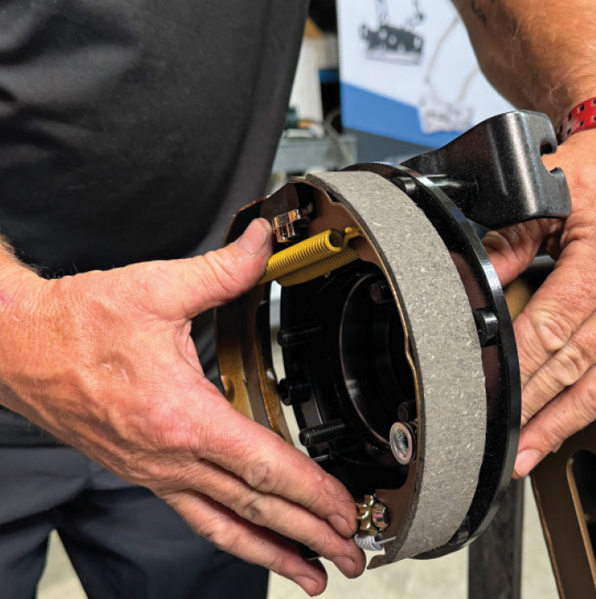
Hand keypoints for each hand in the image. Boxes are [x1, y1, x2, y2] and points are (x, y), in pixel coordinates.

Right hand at [0, 220, 363, 595]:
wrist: (14, 346)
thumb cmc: (76, 323)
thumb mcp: (155, 288)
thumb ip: (222, 270)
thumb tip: (264, 241)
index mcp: (181, 416)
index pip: (263, 465)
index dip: (312, 491)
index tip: (345, 509)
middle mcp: (170, 456)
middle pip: (255, 507)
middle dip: (310, 535)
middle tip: (352, 555)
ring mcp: (155, 472)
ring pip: (225, 525)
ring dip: (275, 553)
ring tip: (314, 575)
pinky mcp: (145, 474)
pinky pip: (198, 517)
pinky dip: (234, 538)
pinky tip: (256, 546)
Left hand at [484, 128, 595, 476]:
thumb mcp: (544, 195)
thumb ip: (507, 245)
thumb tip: (473, 284)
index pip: (552, 331)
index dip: (519, 369)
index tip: (493, 396)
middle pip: (576, 366)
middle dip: (537, 410)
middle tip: (506, 443)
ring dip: (565, 422)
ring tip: (532, 451)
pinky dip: (594, 403)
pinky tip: (568, 423)